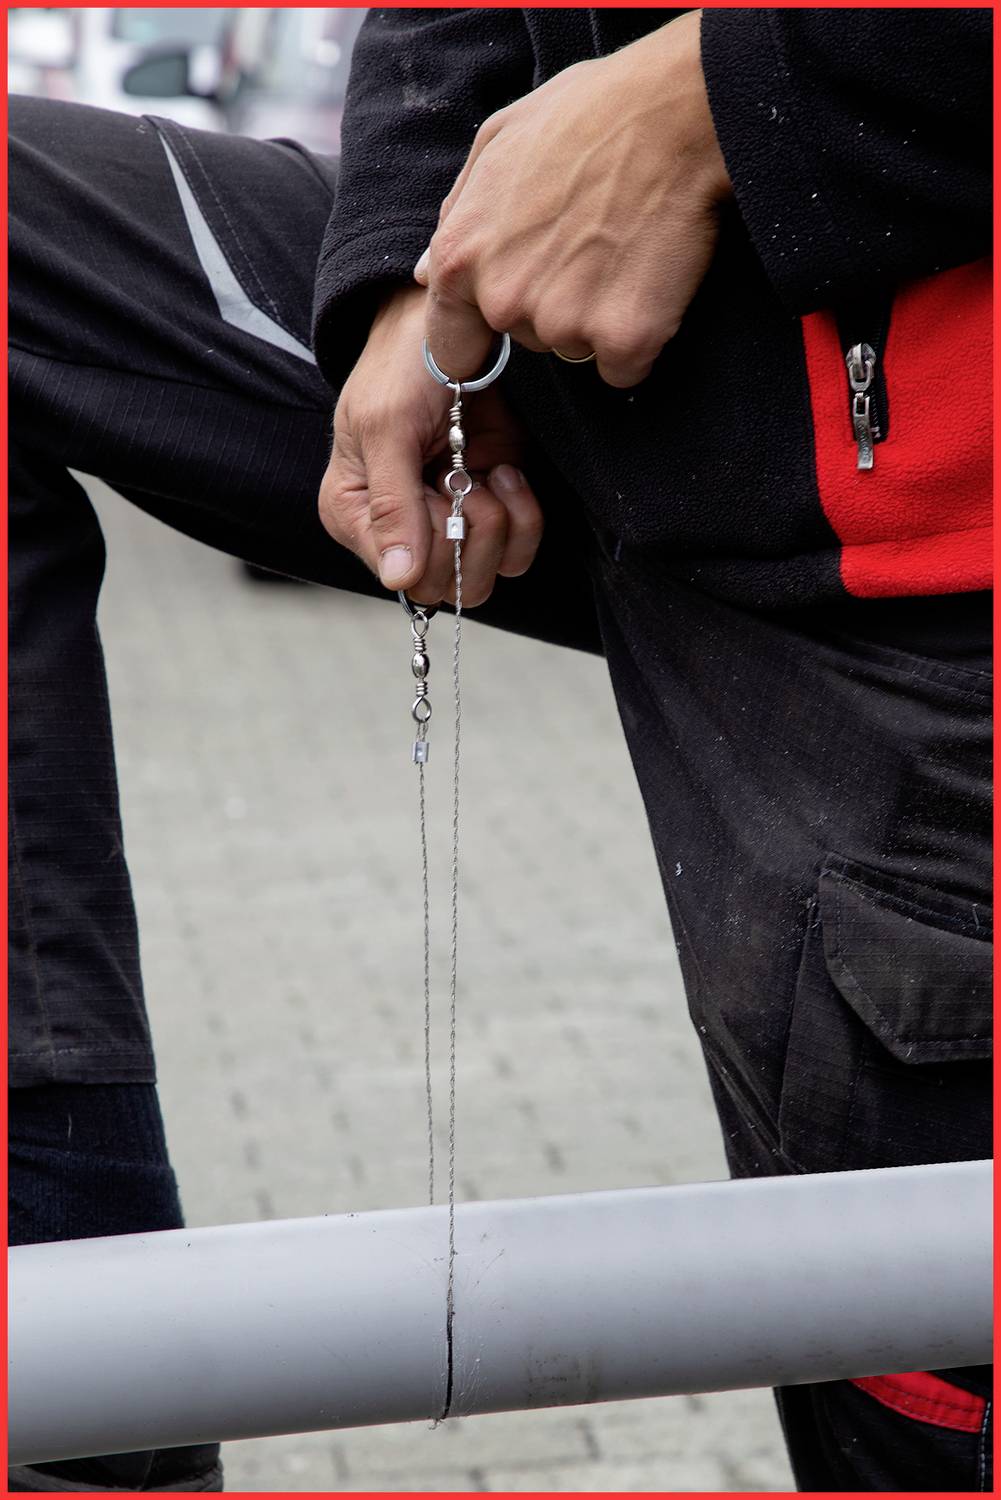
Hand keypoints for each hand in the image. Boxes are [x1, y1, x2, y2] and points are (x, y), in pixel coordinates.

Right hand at [318, 286, 543, 605]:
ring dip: (498, 523)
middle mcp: (399, 532)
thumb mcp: (387, 427)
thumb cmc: (403, 365)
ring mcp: (448, 523)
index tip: (436, 487)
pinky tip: (506, 470)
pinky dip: (524, 516)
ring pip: (484, 578)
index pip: (405, 579)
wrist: (451, 323)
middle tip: (465, 475)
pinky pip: (518, 553)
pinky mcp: (492, 511)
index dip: (434, 542)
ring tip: (487, 469)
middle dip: (468, 532)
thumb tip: (397, 580)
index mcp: (354, 517)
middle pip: (447, 588)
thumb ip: (391, 505)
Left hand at [414, 10, 730, 387]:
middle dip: (551, 305)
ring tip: (621, 250)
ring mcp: (565, 324)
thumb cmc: (589, 115)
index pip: (453, 346)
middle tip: (588, 243)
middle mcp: (504, 300)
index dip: (483, 336)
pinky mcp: (625, 339)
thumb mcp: (499, 142)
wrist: (678, 112)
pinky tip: (649, 280)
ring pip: (574, 349)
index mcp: (462, 258)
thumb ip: (458, 215)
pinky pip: (623, 366)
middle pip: (525, 340)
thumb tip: (428, 272)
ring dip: (597, 317)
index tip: (512, 317)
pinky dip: (639, 337)